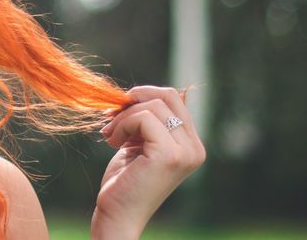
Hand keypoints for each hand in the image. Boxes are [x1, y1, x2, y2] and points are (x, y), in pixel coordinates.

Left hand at [90, 86, 205, 238]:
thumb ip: (147, 120)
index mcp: (191, 144)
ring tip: (110, 135)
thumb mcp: (139, 142)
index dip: (141, 97)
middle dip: (133, 100)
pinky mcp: (169, 155)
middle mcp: (195, 148)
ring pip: (152, 105)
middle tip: (111, 118)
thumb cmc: (125, 179)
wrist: (118, 215)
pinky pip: (143, 117)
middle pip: (167, 95)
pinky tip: (112, 142)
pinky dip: (122, 124)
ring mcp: (185, 152)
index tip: (118, 112)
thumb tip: (140, 91)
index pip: (173, 98)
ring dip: (122, 116)